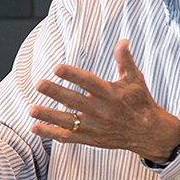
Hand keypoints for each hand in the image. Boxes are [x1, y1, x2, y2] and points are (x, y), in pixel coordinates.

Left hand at [28, 39, 179, 161]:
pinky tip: (35, 127)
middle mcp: (101, 111)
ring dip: (49, 115)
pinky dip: (51, 134)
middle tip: (39, 84)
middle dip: (56, 93)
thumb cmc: (140, 102)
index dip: (73, 75)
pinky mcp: (90, 139)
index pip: (89, 83)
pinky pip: (68, 137)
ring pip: (68, 121)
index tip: (57, 68)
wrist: (148, 133)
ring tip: (31, 109)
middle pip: (75, 101)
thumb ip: (125, 60)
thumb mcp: (135, 79)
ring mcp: (94, 127)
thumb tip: (122, 40)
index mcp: (111, 94)